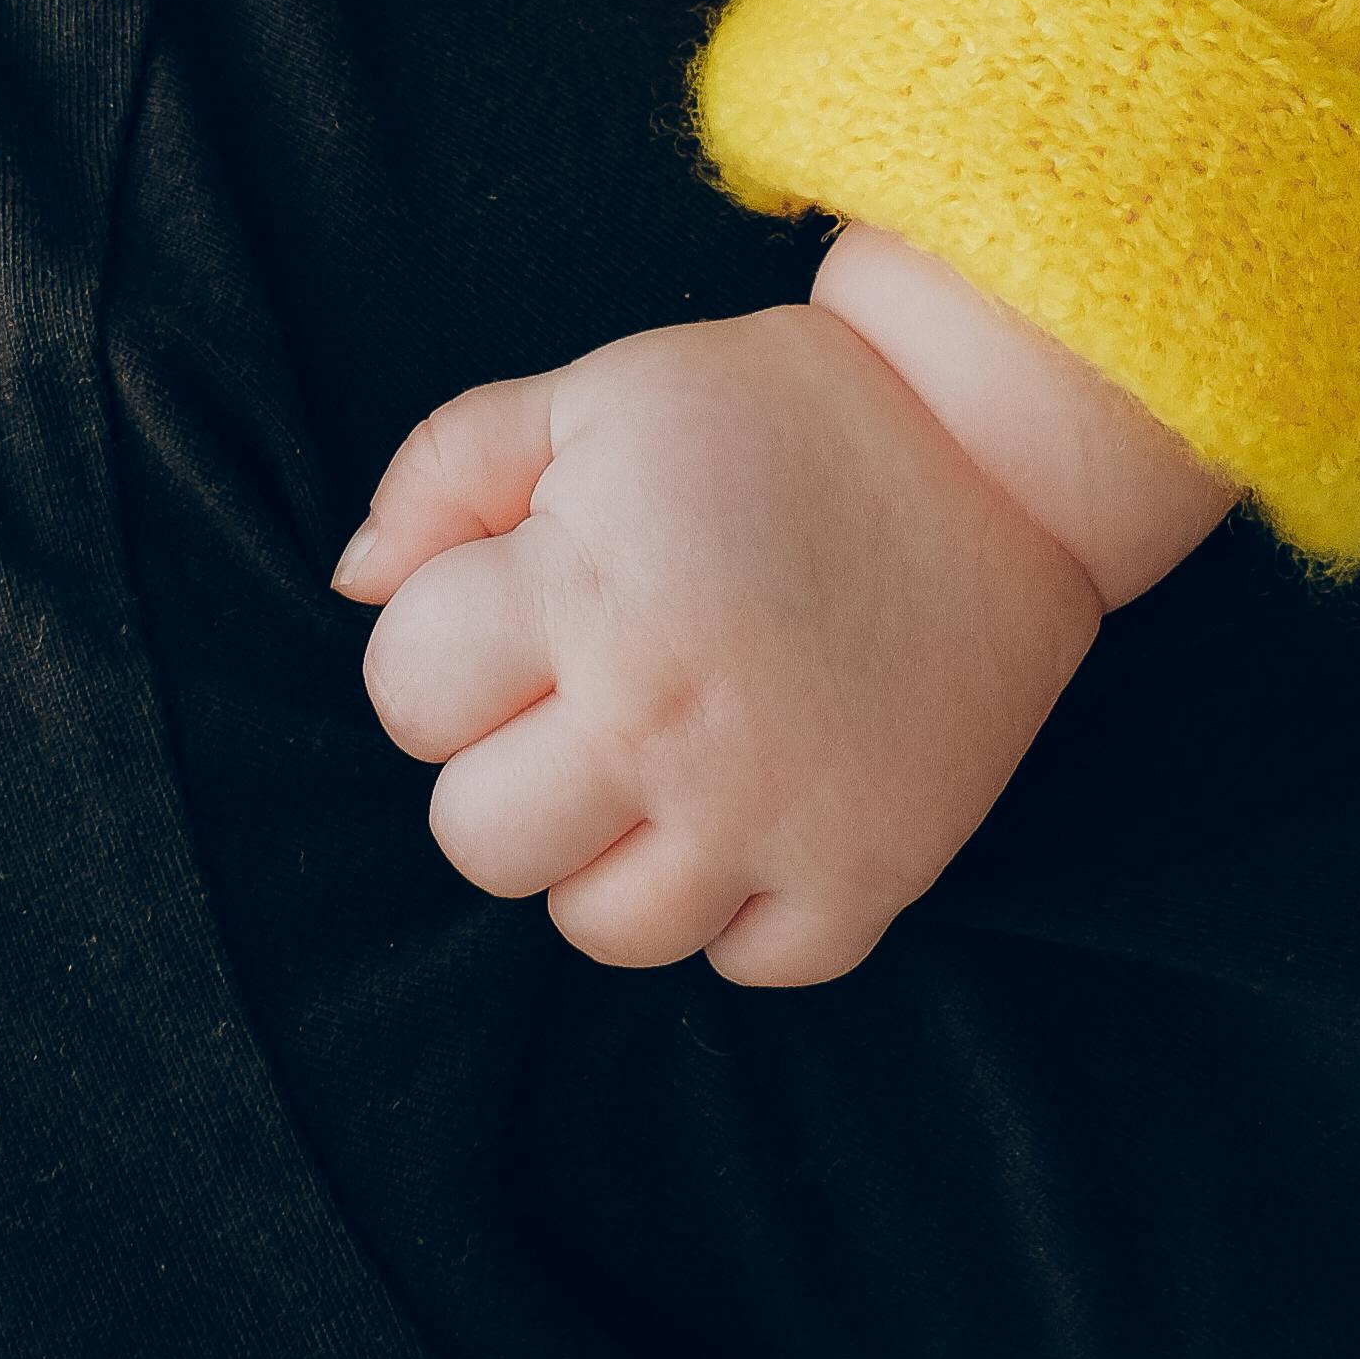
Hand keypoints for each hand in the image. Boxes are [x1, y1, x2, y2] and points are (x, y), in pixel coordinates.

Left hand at [332, 299, 1102, 985]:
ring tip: (662, 760)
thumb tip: (354, 584)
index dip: (442, 649)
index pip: (408, 694)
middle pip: (477, 840)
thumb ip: (449, 469)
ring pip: (598, 930)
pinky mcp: (868, 874)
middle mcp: (666, 722)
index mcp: (588, 590)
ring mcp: (770, 815)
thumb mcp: (602, 392)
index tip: (513, 607)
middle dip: (504, 767)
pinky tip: (756, 808)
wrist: (1005, 446)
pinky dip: (739, 907)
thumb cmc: (781, 408)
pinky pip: (745, 966)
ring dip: (607, 854)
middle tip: (579, 695)